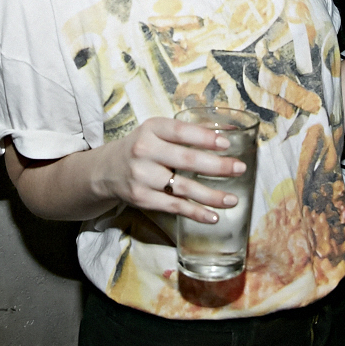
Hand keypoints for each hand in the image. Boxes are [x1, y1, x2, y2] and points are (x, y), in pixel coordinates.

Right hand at [91, 117, 246, 223]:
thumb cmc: (142, 147)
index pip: (180, 132)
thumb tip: (231, 130)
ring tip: (232, 199)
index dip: (204, 137)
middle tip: (239, 169)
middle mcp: (144, 151)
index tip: (227, 143)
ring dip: (211, 195)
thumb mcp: (158, 131)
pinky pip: (174, 207)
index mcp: (151, 129)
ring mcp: (142, 176)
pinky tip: (213, 216)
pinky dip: (195, 212)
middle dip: (216, 166)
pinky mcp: (142, 198)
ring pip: (182, 188)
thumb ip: (190, 131)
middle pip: (186, 160)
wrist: (105, 170)